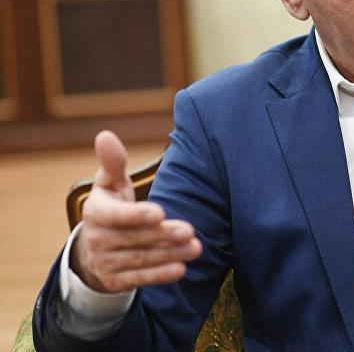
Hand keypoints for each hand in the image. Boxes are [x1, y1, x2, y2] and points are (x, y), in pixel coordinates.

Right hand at [69, 130, 201, 292]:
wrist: (94, 249)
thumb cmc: (111, 206)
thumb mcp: (110, 184)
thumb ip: (113, 163)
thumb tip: (105, 135)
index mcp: (95, 211)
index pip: (116, 216)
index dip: (137, 215)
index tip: (160, 213)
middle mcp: (97, 239)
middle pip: (135, 238)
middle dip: (164, 235)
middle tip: (190, 231)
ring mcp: (105, 262)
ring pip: (141, 259)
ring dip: (169, 254)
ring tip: (196, 248)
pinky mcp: (115, 280)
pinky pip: (140, 279)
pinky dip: (160, 275)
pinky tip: (181, 269)